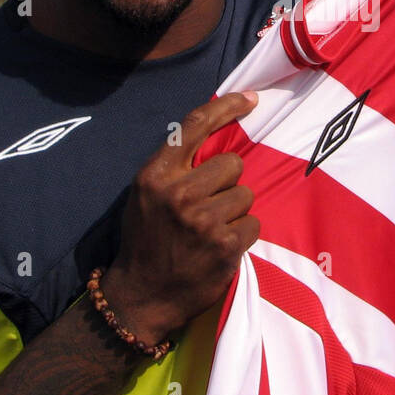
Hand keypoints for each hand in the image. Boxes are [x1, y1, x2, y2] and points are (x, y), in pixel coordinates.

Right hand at [101, 91, 259, 342]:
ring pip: (245, 195)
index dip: (227, 106)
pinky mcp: (224, 246)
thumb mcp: (147, 194)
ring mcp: (202, 221)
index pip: (195, 125)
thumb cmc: (146, 239)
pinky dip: (241, 236)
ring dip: (234, 212)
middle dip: (227, 183)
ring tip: (210, 230)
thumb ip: (175, 166)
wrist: (141, 295)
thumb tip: (219, 133)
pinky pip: (253, 224)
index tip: (251, 99)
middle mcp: (178, 193)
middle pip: (232, 163)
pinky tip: (219, 247)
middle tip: (208, 205)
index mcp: (156, 174)